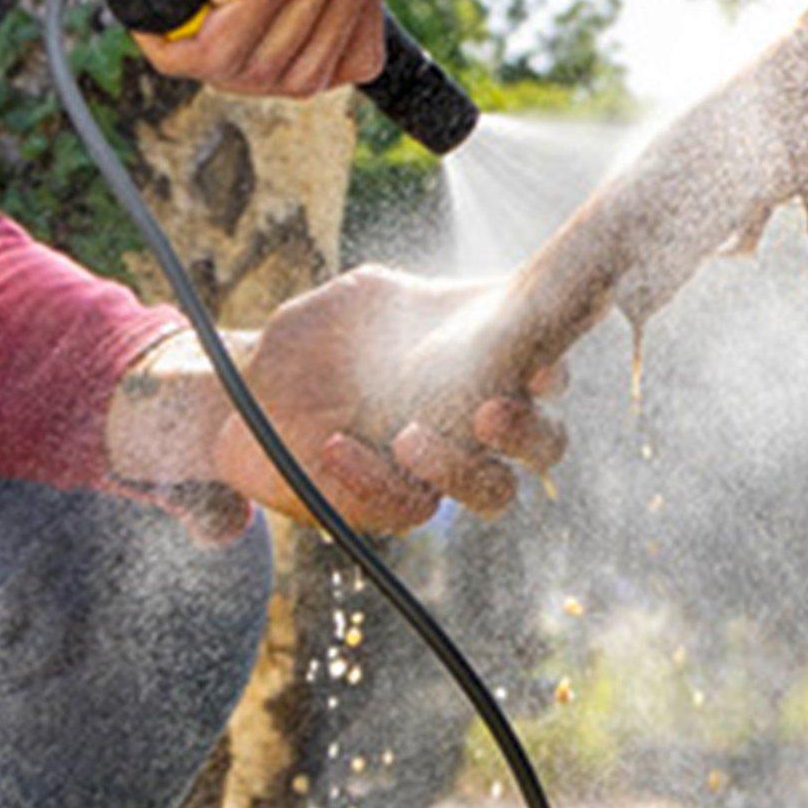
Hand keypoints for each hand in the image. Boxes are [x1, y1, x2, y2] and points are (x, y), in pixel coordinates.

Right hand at [0, 0, 394, 100]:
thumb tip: (321, 73)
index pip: (356, 62)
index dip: (288, 70)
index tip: (241, 45)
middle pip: (305, 76)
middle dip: (240, 71)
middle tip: (191, 37)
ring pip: (260, 71)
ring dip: (202, 64)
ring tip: (169, 23)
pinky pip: (221, 55)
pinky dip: (176, 54)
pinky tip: (152, 23)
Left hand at [107, 272, 568, 536]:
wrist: (251, 392)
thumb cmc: (318, 338)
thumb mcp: (361, 300)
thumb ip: (407, 299)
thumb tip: (444, 306)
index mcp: (486, 364)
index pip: (549, 369)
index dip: (556, 371)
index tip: (539, 368)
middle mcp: (477, 423)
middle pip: (546, 444)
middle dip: (528, 433)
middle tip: (488, 413)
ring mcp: (443, 470)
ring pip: (495, 490)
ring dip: (463, 468)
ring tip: (408, 438)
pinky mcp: (396, 506)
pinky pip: (410, 508)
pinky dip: (375, 479)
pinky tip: (337, 448)